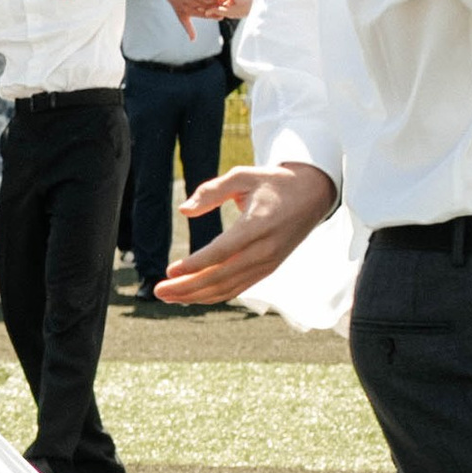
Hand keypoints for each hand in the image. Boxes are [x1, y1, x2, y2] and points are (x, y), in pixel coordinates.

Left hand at [154, 162, 336, 306]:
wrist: (313, 195)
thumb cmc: (273, 182)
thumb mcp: (243, 175)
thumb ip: (211, 190)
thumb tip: (184, 210)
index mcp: (258, 225)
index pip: (222, 252)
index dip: (195, 265)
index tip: (170, 271)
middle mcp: (264, 250)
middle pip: (221, 276)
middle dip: (188, 288)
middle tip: (158, 291)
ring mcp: (268, 263)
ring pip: (228, 288)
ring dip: (196, 295)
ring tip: (168, 296)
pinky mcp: (268, 269)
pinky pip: (238, 288)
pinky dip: (214, 295)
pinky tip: (192, 295)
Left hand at [166, 0, 245, 24]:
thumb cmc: (179, 6)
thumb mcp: (182, 17)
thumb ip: (189, 28)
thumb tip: (192, 40)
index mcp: (185, 11)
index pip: (201, 15)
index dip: (212, 17)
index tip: (221, 17)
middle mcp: (186, 3)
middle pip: (203, 7)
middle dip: (214, 8)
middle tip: (225, 9)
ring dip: (212, 0)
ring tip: (222, 2)